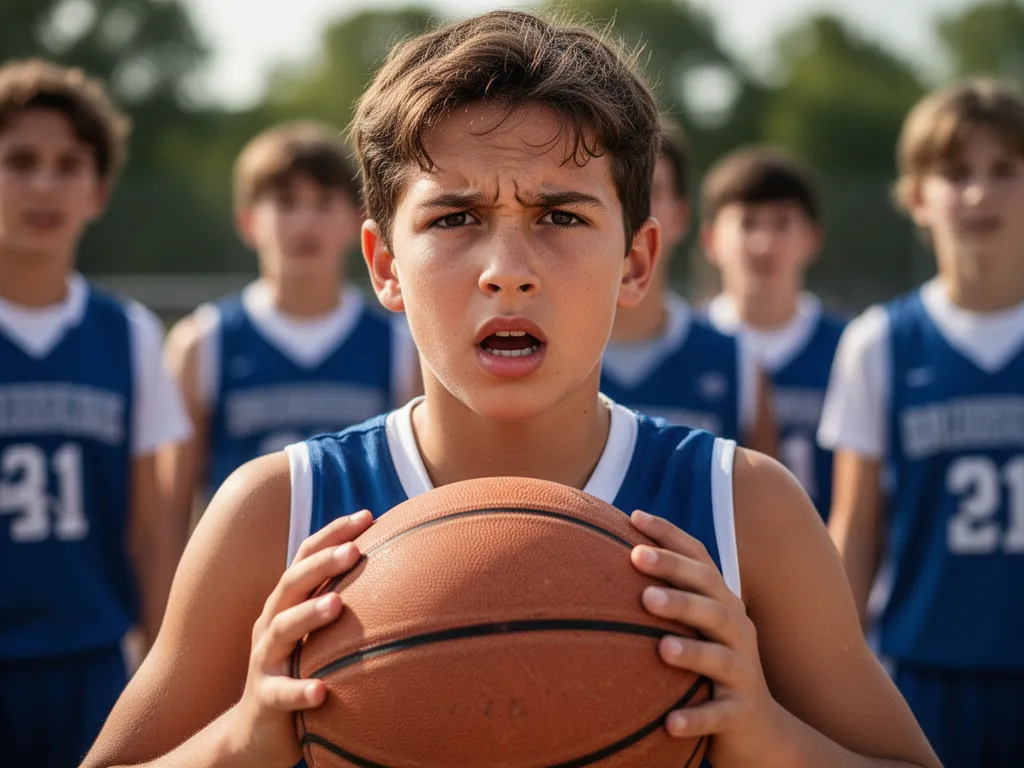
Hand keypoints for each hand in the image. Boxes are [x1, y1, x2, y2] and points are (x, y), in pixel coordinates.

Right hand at [226, 510, 372, 767]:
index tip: (367, 515)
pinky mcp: (265, 700)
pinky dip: (300, 690)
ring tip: (338, 604)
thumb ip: (342, 603)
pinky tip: (322, 691)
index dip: (332, 534)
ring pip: (283, 631)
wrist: (254, 733)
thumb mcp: (316, 635)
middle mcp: (271, 624)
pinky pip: (281, 693)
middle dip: (322, 564)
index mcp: (286, 603)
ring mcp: (265, 661)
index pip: (305, 557)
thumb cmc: (298, 671)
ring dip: (310, 614)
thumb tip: (402, 574)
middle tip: (353, 550)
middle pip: (292, 584)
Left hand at [630, 510, 792, 767]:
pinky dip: (696, 717)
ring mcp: (742, 672)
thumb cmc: (709, 667)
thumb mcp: (694, 626)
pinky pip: (718, 715)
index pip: (700, 560)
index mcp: (721, 604)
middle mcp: (736, 630)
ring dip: (692, 650)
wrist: (758, 728)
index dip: (670, 536)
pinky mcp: (741, 713)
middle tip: (636, 559)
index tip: (633, 517)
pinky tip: (669, 723)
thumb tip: (608, 556)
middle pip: (710, 598)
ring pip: (719, 656)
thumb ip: (665, 594)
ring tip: (661, 647)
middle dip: (675, 577)